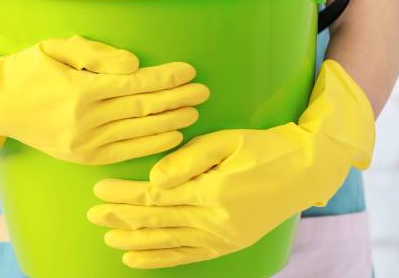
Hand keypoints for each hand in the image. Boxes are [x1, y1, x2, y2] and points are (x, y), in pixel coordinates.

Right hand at [0, 26, 209, 164]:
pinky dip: (151, 145)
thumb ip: (96, 54)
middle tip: (204, 91)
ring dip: (171, 121)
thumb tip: (135, 66)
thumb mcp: (55, 48)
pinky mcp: (81, 157)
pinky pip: (124, 153)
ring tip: (194, 111)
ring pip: (138, 132)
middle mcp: (85, 120)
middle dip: (177, 99)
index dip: (166, 78)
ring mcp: (83, 143)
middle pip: (143, 109)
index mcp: (80, 90)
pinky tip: (172, 136)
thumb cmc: (26, 69)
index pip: (136, 84)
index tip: (189, 71)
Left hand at [87, 60, 374, 267]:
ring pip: (168, 241)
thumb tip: (154, 179)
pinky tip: (136, 258)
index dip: (126, 194)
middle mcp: (216, 221)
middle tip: (92, 213)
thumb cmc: (266, 149)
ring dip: (135, 239)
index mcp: (213, 191)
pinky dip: (159, 258)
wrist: (306, 172)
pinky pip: (187, 256)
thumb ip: (188, 159)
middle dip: (122, 217)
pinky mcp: (228, 245)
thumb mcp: (228, 141)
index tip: (100, 188)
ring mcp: (223, 238)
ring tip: (107, 236)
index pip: (157, 196)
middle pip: (157, 220)